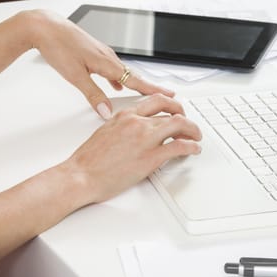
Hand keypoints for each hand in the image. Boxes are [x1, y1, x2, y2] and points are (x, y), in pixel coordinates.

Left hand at [26, 10, 173, 119]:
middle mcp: (108, 57)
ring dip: (134, 83)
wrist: (44, 27)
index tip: (169, 94)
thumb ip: (93, 95)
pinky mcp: (94, 53)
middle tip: (165, 95)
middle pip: (134, 76)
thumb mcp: (75, 76)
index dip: (153, 90)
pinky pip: (113, 68)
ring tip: (143, 93)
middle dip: (149, 88)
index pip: (136, 81)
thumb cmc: (58, 47)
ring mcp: (102, 54)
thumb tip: (106, 112)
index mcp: (108, 64)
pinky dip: (119, 78)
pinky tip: (115, 84)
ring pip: (124, 72)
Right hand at [63, 94, 201, 203]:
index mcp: (125, 115)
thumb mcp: (106, 132)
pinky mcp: (150, 158)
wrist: (80, 176)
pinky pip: (179, 147)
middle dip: (185, 115)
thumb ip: (124, 127)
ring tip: (196, 137)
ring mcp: (144, 139)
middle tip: (189, 124)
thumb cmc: (88, 160)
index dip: (171, 104)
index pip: (155, 100)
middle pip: (171, 109)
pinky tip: (194, 150)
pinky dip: (192, 147)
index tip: (176, 110)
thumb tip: (137, 132)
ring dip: (193, 130)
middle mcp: (136, 122)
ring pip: (179, 124)